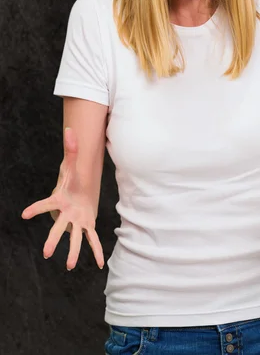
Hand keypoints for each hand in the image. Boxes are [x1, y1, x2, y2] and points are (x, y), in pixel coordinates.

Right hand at [21, 127, 104, 270]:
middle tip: (47, 252)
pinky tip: (100, 264)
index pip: (47, 204)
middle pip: (59, 228)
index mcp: (61, 201)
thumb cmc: (73, 180)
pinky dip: (97, 251)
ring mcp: (77, 222)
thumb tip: (71, 129)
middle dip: (53, 239)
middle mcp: (67, 214)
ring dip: (73, 251)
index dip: (37, 209)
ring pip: (74, 238)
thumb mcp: (73, 165)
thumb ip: (71, 149)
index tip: (25, 214)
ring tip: (68, 265)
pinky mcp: (87, 225)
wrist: (79, 192)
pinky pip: (92, 240)